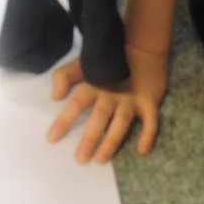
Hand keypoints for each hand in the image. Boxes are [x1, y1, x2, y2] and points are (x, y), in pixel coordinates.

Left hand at [46, 45, 167, 162]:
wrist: (142, 44)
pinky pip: (151, 120)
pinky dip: (148, 135)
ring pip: (121, 122)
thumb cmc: (108, 59)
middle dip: (90, 138)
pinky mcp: (150, 101)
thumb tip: (54, 96)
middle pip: (100, 117)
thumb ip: (65, 76)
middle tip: (80, 159)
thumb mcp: (83, 62)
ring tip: (101, 159)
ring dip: (112, 141)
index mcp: (95, 84)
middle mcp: (113, 93)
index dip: (65, 120)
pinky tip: (142, 151)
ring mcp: (132, 98)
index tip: (52, 139)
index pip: (77, 103)